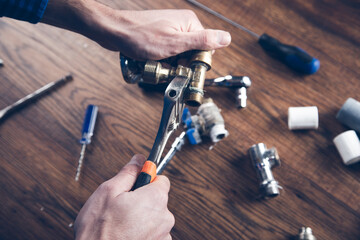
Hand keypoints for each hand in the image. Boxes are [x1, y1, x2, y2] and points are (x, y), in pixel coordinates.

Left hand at [42, 0, 230, 59]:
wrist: (113, 32)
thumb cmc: (139, 36)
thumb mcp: (174, 43)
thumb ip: (202, 41)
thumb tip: (226, 38)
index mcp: (189, 23)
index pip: (205, 49)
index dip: (195, 63)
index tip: (184, 69)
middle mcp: (181, 25)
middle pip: (191, 53)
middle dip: (181, 64)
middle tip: (167, 67)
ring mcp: (170, 30)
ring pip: (178, 55)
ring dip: (169, 64)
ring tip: (157, 63)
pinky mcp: (160, 36)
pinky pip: (167, 53)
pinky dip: (161, 61)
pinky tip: (152, 60)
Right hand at [74, 154, 173, 239]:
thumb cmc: (99, 231)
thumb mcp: (108, 192)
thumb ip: (128, 173)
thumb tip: (139, 160)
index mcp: (155, 199)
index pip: (161, 179)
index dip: (146, 179)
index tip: (135, 183)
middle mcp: (165, 217)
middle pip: (157, 199)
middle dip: (142, 200)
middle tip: (122, 207)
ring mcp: (163, 235)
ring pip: (154, 217)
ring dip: (142, 218)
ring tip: (122, 224)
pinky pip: (153, 233)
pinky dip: (142, 232)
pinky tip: (127, 235)